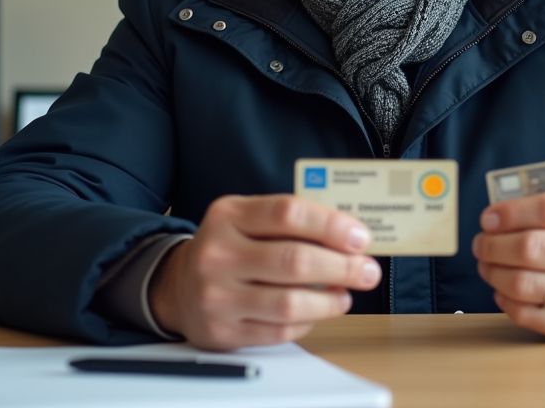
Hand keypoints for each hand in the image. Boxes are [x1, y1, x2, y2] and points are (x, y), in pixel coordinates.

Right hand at [147, 195, 381, 349]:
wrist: (177, 286)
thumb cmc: (228, 247)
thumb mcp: (246, 217)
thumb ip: (291, 220)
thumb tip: (350, 235)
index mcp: (229, 215)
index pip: (288, 213)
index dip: (331, 225)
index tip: (360, 237)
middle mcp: (218, 254)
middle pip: (295, 260)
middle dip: (342, 267)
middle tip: (367, 270)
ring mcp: (217, 296)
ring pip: (290, 303)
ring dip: (330, 300)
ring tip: (346, 294)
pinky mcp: (223, 331)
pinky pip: (279, 331)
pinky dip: (308, 322)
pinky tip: (318, 310)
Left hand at [472, 192, 544, 340]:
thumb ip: (544, 209)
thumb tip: (494, 219)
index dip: (510, 213)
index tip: (488, 219)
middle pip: (531, 248)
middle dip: (493, 245)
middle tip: (482, 244)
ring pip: (523, 283)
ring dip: (493, 273)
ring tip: (488, 265)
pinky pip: (526, 314)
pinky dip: (504, 300)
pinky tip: (503, 290)